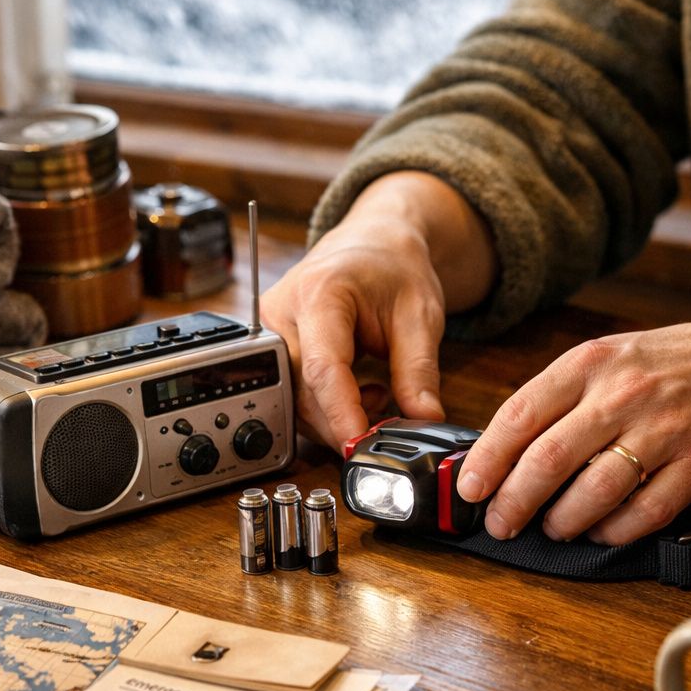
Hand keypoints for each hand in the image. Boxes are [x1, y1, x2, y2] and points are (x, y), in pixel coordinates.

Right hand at [261, 172, 495, 450]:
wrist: (372, 245)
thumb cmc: (393, 269)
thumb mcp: (420, 315)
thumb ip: (419, 370)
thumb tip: (423, 420)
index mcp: (318, 294)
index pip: (322, 368)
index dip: (341, 413)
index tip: (360, 445)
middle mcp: (280, 313)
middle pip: (302, 391)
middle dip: (343, 422)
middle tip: (388, 425)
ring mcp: (267, 331)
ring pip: (293, 401)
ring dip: (337, 416)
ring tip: (381, 392)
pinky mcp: (270, 348)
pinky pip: (292, 394)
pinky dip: (327, 408)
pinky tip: (358, 391)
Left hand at [455, 302, 690, 544]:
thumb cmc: (677, 362)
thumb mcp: (612, 355)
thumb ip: (562, 395)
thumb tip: (504, 449)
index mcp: (592, 361)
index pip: (520, 415)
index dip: (488, 459)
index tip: (471, 488)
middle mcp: (624, 393)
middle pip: (548, 461)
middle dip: (514, 503)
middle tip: (501, 523)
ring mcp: (665, 429)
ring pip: (594, 492)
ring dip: (563, 521)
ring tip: (553, 527)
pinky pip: (646, 511)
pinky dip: (615, 530)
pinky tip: (602, 531)